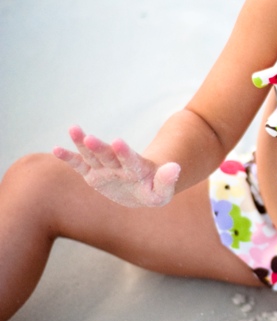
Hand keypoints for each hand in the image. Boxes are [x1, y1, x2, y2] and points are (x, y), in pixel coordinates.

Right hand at [53, 125, 180, 206]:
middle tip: (90, 138)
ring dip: (82, 143)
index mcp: (136, 168)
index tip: (118, 142)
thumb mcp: (162, 191)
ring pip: (92, 154)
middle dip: (99, 147)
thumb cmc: (153, 189)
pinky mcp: (93, 173)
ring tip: (73, 129)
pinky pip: (80, 164)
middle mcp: (118, 165)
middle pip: (108, 155)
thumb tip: (176, 168)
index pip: (130, 159)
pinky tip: (56, 149)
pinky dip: (69, 158)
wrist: (141, 189)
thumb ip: (167, 180)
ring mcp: (105, 168)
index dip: (125, 152)